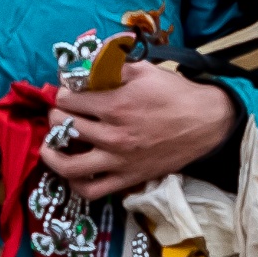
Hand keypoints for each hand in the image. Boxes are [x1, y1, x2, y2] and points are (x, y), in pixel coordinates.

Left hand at [45, 64, 239, 201]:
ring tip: (51, 144)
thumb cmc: (175, 94)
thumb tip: (83, 66)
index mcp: (116, 106)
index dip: (63, 93)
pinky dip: (75, 183)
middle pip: (64, 126)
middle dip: (56, 115)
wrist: (206, 123)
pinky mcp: (128, 178)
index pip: (68, 100)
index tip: (67, 92)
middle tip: (61, 112)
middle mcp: (113, 135)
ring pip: (69, 164)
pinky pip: (92, 189)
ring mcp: (119, 161)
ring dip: (52, 153)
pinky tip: (72, 171)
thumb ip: (111, 67)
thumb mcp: (144, 70)